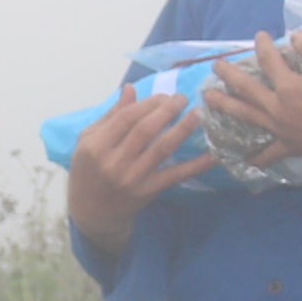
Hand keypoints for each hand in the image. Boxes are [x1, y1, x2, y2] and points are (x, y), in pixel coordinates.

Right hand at [63, 82, 216, 250]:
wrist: (92, 211)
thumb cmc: (89, 170)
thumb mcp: (88, 141)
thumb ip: (110, 115)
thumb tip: (130, 88)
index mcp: (96, 146)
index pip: (126, 118)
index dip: (148, 103)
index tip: (163, 96)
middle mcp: (114, 162)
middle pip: (145, 130)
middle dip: (167, 110)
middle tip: (182, 98)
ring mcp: (132, 178)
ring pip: (162, 148)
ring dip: (182, 129)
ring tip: (198, 114)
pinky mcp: (148, 191)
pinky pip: (175, 175)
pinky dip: (195, 166)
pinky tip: (212, 155)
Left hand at [204, 25, 301, 172]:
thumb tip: (295, 37)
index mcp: (288, 86)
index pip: (269, 61)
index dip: (263, 45)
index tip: (259, 36)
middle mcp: (276, 108)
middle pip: (246, 88)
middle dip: (228, 75)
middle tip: (214, 66)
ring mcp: (279, 129)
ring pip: (246, 116)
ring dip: (225, 106)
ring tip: (209, 100)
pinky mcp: (288, 147)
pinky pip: (267, 154)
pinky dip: (256, 157)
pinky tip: (245, 159)